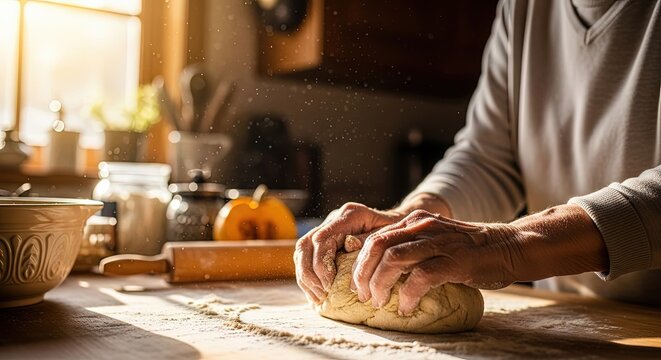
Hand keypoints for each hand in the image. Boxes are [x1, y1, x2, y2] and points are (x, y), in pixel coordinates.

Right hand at [294, 202, 404, 303]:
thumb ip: (368, 240)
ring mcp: (328, 228)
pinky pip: (307, 257)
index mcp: (350, 214)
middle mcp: (334, 218)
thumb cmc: (398, 232)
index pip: (322, 238)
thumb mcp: (390, 235)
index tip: (329, 285)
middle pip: (306, 244)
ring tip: (317, 297)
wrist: (401, 223)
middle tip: (321, 293)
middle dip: (309, 272)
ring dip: (306, 276)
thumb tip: (348, 246)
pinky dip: (308, 276)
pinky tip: (316, 292)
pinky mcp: (326, 240)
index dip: (321, 263)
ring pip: (302, 251)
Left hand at [352, 210, 517, 314]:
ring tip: (380, 302)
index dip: (360, 263)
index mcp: (414, 222)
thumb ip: (411, 249)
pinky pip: (419, 277)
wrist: (508, 247)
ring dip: (380, 284)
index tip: (357, 284)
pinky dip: (407, 295)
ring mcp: (437, 241)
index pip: (374, 238)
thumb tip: (382, 273)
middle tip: (364, 296)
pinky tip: (407, 308)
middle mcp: (421, 226)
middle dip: (363, 274)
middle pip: (377, 246)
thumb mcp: (434, 241)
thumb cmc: (469, 250)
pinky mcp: (453, 260)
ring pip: (392, 259)